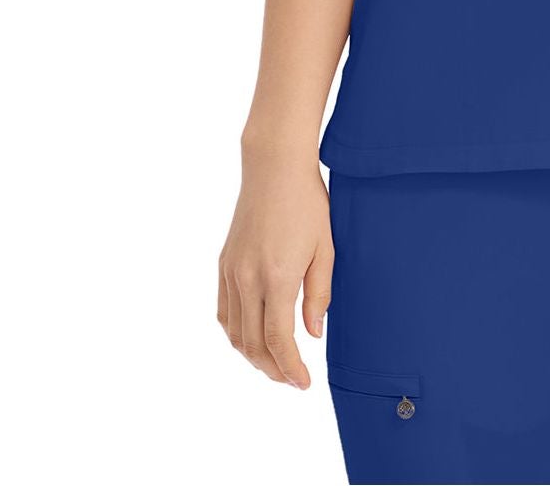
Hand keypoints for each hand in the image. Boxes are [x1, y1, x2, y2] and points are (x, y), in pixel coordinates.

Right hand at [217, 148, 333, 388]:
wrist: (274, 167)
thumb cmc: (308, 203)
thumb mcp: (325, 248)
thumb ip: (318, 295)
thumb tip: (313, 334)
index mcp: (277, 277)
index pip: (278, 340)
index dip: (290, 368)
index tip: (303, 383)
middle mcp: (247, 278)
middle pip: (252, 344)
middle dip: (272, 369)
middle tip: (292, 379)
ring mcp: (231, 271)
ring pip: (234, 332)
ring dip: (252, 356)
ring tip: (275, 363)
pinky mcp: (223, 263)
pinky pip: (224, 311)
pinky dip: (236, 333)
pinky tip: (252, 337)